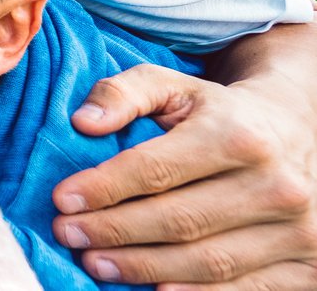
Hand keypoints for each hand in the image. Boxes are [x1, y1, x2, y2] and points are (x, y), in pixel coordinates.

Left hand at [51, 63, 316, 288]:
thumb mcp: (172, 86)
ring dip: (144, 268)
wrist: (298, 133)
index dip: (105, 188)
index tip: (62, 200)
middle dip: (114, 232)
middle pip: (179, 220)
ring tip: (96, 263)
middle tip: (68, 235)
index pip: (157, 169)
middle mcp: (276, 185)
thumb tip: (82, 122)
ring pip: (208, 261)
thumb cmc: (218, 112)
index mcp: (238, 135)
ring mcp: (298, 230)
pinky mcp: (308, 266)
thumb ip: (122, 93)